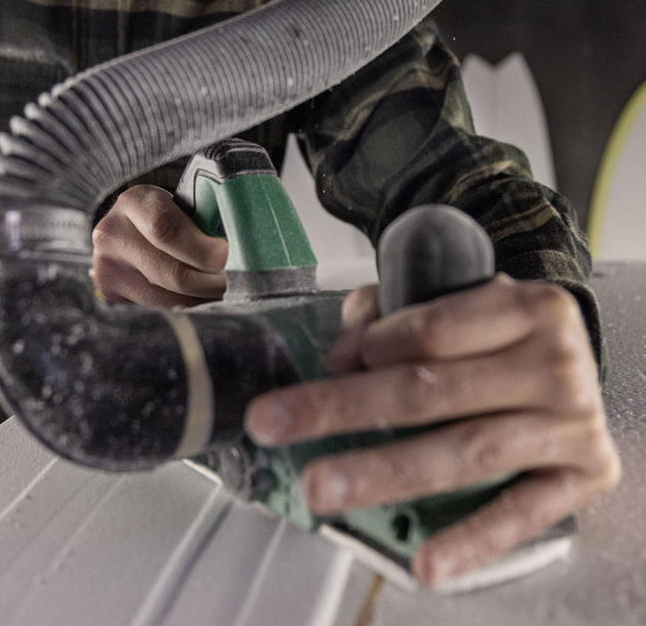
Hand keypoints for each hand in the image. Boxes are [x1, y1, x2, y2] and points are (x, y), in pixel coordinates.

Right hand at [91, 185, 227, 306]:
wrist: (125, 229)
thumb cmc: (165, 214)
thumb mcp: (178, 205)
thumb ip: (202, 220)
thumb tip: (240, 248)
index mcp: (134, 201)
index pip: (166, 229)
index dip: (202, 248)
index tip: (227, 256)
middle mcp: (112, 233)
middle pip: (171, 271)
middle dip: (210, 281)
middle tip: (234, 281)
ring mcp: (107, 266)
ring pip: (167, 297)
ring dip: (202, 298)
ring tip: (222, 290)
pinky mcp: (110, 292)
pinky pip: (158, 308)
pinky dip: (185, 305)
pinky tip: (200, 297)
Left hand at [244, 274, 619, 586]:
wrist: (572, 360)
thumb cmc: (501, 332)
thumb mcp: (453, 301)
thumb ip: (388, 317)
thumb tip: (340, 360)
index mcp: (526, 307)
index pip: (434, 329)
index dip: (373, 347)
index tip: (329, 363)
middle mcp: (555, 362)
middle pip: (431, 390)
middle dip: (343, 408)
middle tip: (275, 423)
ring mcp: (572, 421)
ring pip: (464, 451)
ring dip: (384, 472)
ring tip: (324, 488)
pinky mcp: (584, 474)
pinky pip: (522, 513)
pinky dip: (470, 539)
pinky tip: (424, 560)